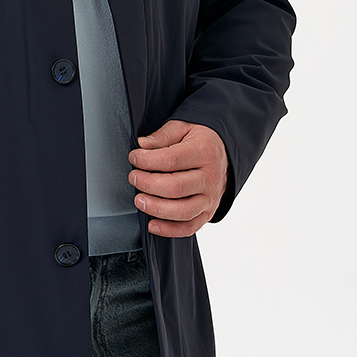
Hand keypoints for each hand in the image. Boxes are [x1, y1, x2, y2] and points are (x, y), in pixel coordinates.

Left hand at [128, 120, 228, 236]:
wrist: (223, 153)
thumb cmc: (199, 140)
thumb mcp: (183, 127)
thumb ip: (162, 136)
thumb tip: (142, 145)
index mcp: (204, 152)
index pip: (171, 160)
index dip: (147, 160)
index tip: (134, 158)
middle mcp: (210, 177)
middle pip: (176, 187)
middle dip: (148, 184)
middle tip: (133, 178)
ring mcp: (210, 197)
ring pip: (183, 211)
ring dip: (156, 208)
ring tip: (139, 201)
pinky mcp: (208, 212)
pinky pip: (190, 227)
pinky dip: (170, 230)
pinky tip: (152, 225)